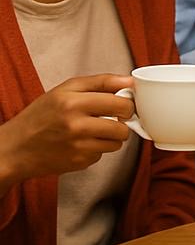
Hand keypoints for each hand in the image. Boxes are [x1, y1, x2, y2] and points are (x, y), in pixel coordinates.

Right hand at [0, 74, 133, 189]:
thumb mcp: (66, 89)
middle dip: (122, 122)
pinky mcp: (78, 163)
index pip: (120, 103)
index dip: (128, 104)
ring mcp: (78, 147)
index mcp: (73, 102)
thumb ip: (101, 82)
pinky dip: (96, 149)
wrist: (14, 149)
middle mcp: (76, 125)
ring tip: (94, 130)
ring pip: (116, 143)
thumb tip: (130, 81)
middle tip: (113, 118)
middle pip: (122, 127)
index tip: (124, 104)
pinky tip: (81, 143)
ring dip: (111, 137)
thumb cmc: (40, 116)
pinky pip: (102, 155)